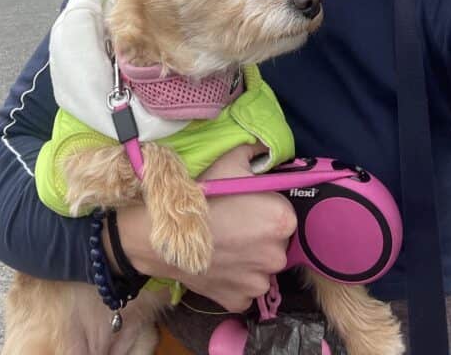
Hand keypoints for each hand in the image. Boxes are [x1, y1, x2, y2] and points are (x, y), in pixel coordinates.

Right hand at [113, 144, 296, 312]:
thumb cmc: (202, 195)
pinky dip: (233, 280)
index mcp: (283, 220)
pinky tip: (217, 263)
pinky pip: (242, 289)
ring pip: (259, 268)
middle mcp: (278, 255)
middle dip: (259, 236)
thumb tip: (266, 149)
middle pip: (275, 244)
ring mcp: (258, 283)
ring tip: (223, 244)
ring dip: (247, 260)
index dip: (266, 210)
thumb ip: (255, 153)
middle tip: (234, 225)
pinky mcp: (240, 301)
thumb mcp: (230, 162)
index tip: (249, 207)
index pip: (284, 216)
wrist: (166, 232)